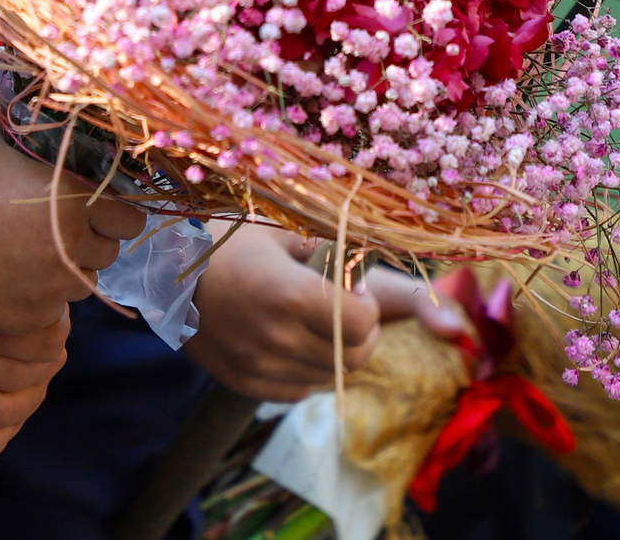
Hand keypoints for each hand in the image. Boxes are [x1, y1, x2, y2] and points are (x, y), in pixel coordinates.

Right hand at [0, 100, 144, 334]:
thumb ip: (3, 114)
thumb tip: (7, 104)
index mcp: (70, 202)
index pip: (129, 218)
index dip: (116, 212)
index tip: (97, 208)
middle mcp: (72, 251)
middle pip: (109, 253)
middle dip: (91, 241)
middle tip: (63, 229)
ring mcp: (51, 291)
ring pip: (82, 284)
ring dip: (68, 271)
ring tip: (36, 255)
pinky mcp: (28, 320)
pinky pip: (52, 310)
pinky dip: (41, 297)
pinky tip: (15, 280)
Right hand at [181, 226, 469, 402]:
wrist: (160, 258)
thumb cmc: (237, 231)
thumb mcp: (301, 232)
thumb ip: (383, 278)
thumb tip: (459, 328)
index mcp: (289, 294)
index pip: (362, 328)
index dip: (365, 308)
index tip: (344, 285)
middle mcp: (273, 339)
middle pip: (354, 358)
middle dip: (357, 331)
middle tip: (329, 298)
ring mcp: (256, 368)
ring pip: (331, 377)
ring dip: (332, 348)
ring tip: (302, 312)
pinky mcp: (244, 385)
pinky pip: (300, 388)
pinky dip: (305, 365)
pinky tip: (281, 332)